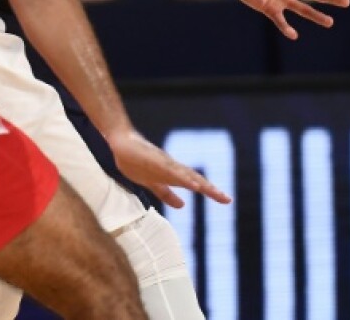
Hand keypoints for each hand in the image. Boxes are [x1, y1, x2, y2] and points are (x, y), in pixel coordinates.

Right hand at [108, 129, 230, 206]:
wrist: (122, 143)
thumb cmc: (136, 161)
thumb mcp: (153, 184)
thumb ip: (167, 194)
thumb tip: (182, 206)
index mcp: (173, 174)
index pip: (196, 183)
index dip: (211, 191)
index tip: (226, 200)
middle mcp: (172, 167)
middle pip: (195, 179)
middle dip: (210, 189)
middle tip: (227, 199)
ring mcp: (163, 162)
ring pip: (184, 174)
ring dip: (197, 182)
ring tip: (210, 192)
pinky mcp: (153, 160)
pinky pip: (168, 169)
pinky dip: (180, 176)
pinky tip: (189, 183)